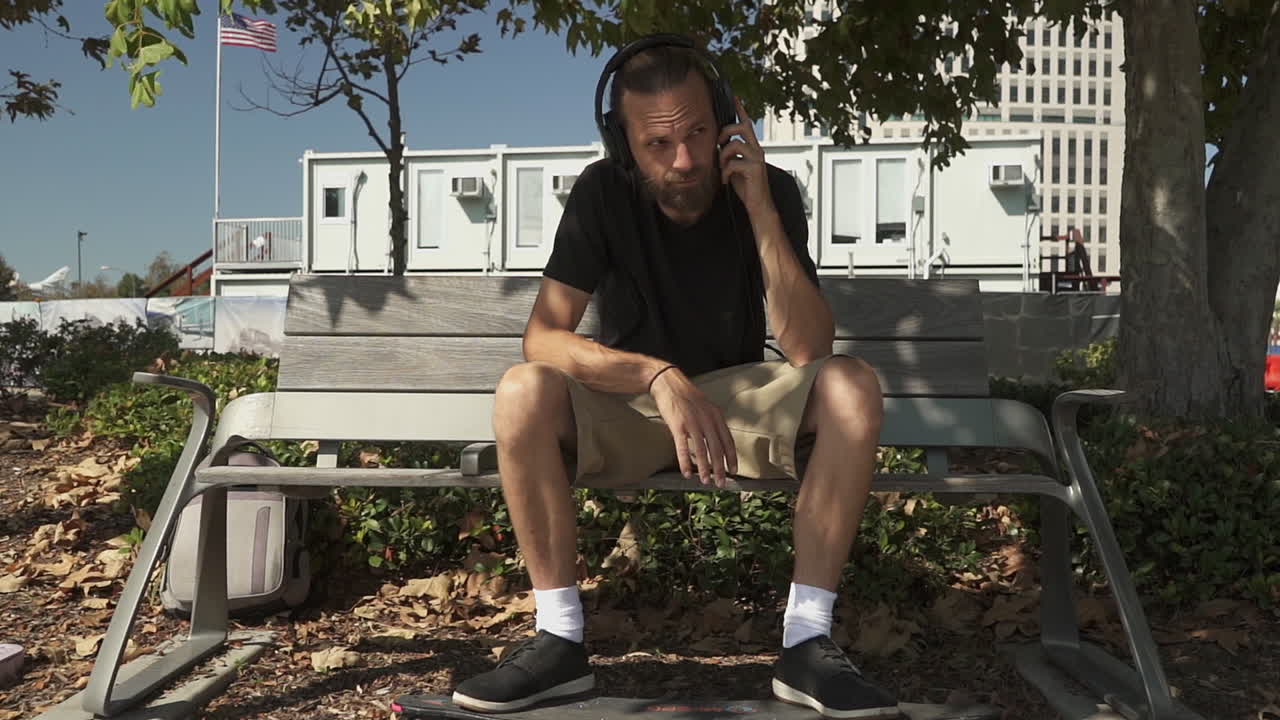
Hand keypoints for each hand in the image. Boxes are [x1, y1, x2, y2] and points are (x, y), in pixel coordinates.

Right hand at [649, 367, 737, 487]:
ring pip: (702, 451)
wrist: (668, 383)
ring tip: (705, 482)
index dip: (732, 457)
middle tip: (721, 483)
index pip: (728, 440)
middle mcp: (707, 419)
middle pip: (717, 449)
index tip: (734, 470)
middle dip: (720, 468)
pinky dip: (685, 462)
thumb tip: (718, 440)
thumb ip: (712, 422)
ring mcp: (693, 422)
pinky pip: (683, 448)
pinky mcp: (678, 425)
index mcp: (716, 415)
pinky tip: (686, 473)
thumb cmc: (686, 396)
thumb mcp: (705, 406)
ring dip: (704, 469)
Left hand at [718, 97, 773, 217]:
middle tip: (719, 143)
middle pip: (743, 126)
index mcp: (753, 148)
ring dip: (723, 156)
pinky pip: (733, 162)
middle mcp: (757, 150)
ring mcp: (757, 158)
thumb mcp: (735, 167)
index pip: (747, 124)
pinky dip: (725, 172)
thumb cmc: (747, 187)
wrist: (758, 205)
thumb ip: (730, 154)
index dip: (741, 110)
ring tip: (722, 169)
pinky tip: (725, 180)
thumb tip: (719, 145)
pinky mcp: (754, 169)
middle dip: (727, 130)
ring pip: (735, 144)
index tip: (735, 97)